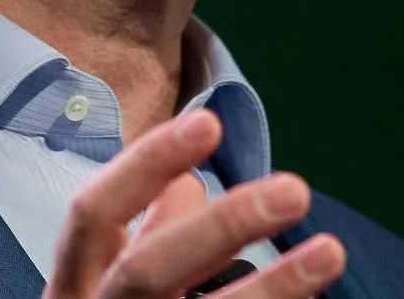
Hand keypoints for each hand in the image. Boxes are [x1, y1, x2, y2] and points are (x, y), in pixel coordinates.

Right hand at [39, 110, 345, 298]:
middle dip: (221, 226)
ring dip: (273, 289)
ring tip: (332, 250)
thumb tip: (189, 182)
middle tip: (294, 188)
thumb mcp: (105, 293)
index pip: (94, 214)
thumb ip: (145, 237)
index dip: (144, 165)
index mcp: (72, 290)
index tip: (207, 121)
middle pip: (149, 270)